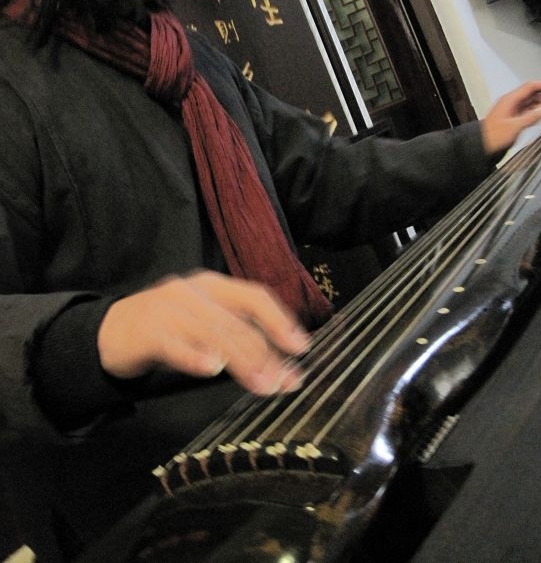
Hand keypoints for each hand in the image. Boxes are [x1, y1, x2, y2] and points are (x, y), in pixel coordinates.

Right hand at [97, 271, 310, 394]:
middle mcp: (193, 291)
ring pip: (212, 333)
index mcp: (212, 285)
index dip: (280, 320)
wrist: (109, 332)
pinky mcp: (146, 331)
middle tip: (286, 382)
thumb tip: (281, 360)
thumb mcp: (202, 323)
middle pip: (237, 321)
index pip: (253, 296)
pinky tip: (212, 369)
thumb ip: (235, 335)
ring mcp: (168, 308)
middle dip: (267, 353)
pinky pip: (174, 343)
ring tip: (262, 384)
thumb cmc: (165, 329)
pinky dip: (195, 355)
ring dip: (242, 361)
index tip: (302, 347)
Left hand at [481, 79, 540, 154]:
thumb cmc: (493, 137)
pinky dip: (539, 113)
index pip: (530, 87)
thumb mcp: (515, 126)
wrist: (481, 147)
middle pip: (533, 95)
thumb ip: (533, 117)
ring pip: (532, 104)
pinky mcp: (513, 120)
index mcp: (510, 100)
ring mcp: (512, 112)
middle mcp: (511, 104)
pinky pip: (529, 112)